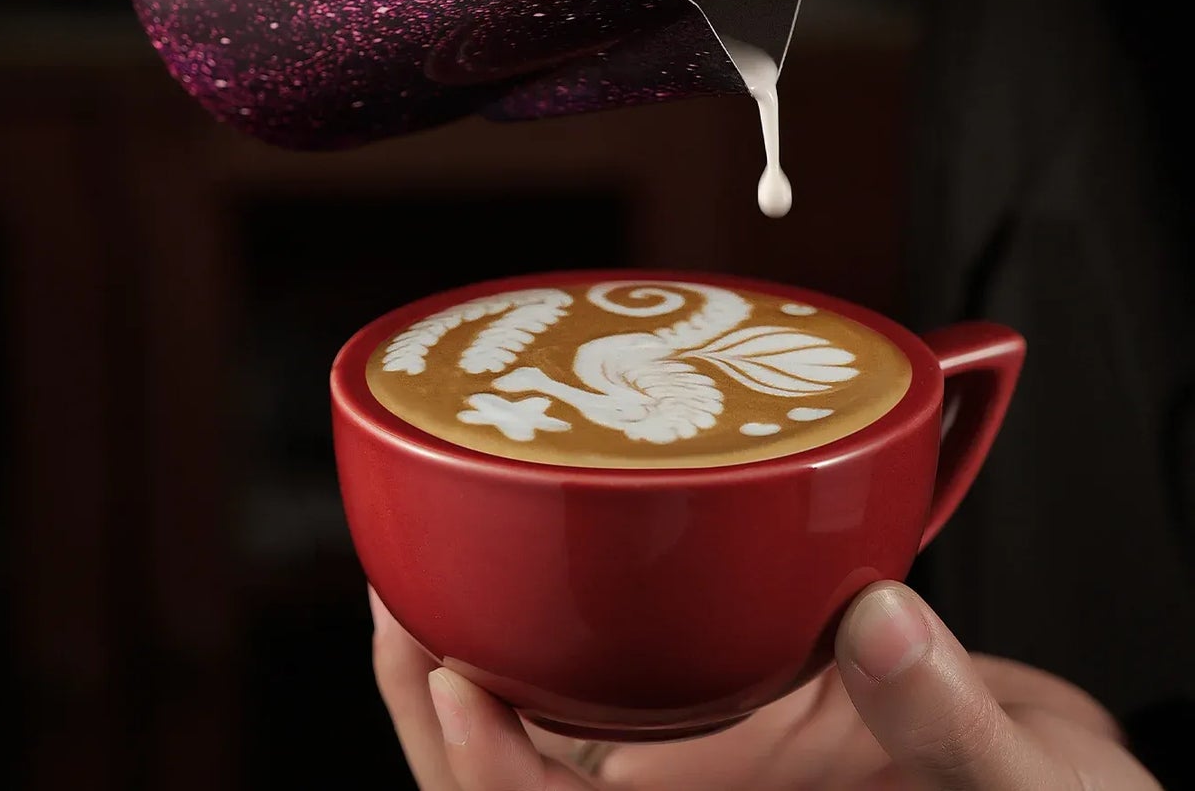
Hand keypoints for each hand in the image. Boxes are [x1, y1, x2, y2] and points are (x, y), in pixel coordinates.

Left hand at [370, 580, 1162, 788]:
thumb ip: (953, 726)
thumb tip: (879, 620)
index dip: (497, 779)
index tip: (452, 677)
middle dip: (442, 717)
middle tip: (402, 597)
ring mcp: (698, 785)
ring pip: (545, 764)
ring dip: (464, 689)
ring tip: (421, 584)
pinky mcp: (713, 746)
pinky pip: (597, 716)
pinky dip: (537, 663)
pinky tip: (522, 593)